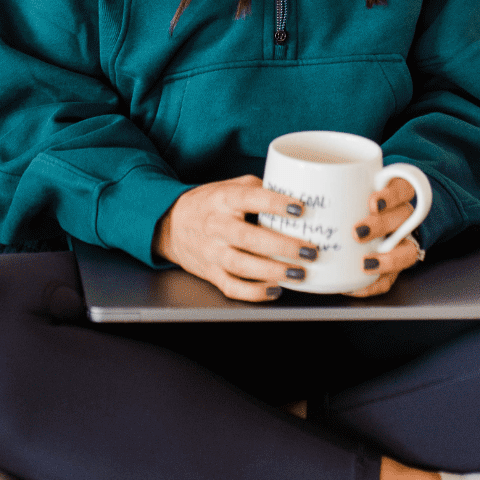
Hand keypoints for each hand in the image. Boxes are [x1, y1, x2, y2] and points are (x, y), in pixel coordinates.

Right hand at [153, 175, 315, 300]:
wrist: (170, 224)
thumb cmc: (208, 204)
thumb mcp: (229, 186)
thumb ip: (258, 189)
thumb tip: (295, 192)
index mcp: (223, 199)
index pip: (250, 198)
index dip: (275, 203)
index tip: (300, 208)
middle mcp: (216, 226)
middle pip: (248, 238)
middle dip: (282, 246)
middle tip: (309, 250)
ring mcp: (211, 252)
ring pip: (241, 265)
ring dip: (273, 272)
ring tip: (299, 273)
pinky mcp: (210, 273)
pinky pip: (232, 287)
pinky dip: (254, 292)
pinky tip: (275, 289)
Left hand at [342, 177, 421, 296]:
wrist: (363, 225)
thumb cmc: (351, 202)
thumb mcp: (346, 188)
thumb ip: (335, 182)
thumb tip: (301, 174)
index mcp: (394, 193)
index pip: (403, 188)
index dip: (392, 195)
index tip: (372, 202)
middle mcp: (403, 218)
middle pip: (404, 218)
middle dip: (381, 225)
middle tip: (358, 232)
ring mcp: (402, 243)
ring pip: (407, 251)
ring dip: (388, 259)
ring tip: (365, 263)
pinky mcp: (393, 267)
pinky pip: (390, 279)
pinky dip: (373, 284)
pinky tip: (354, 286)